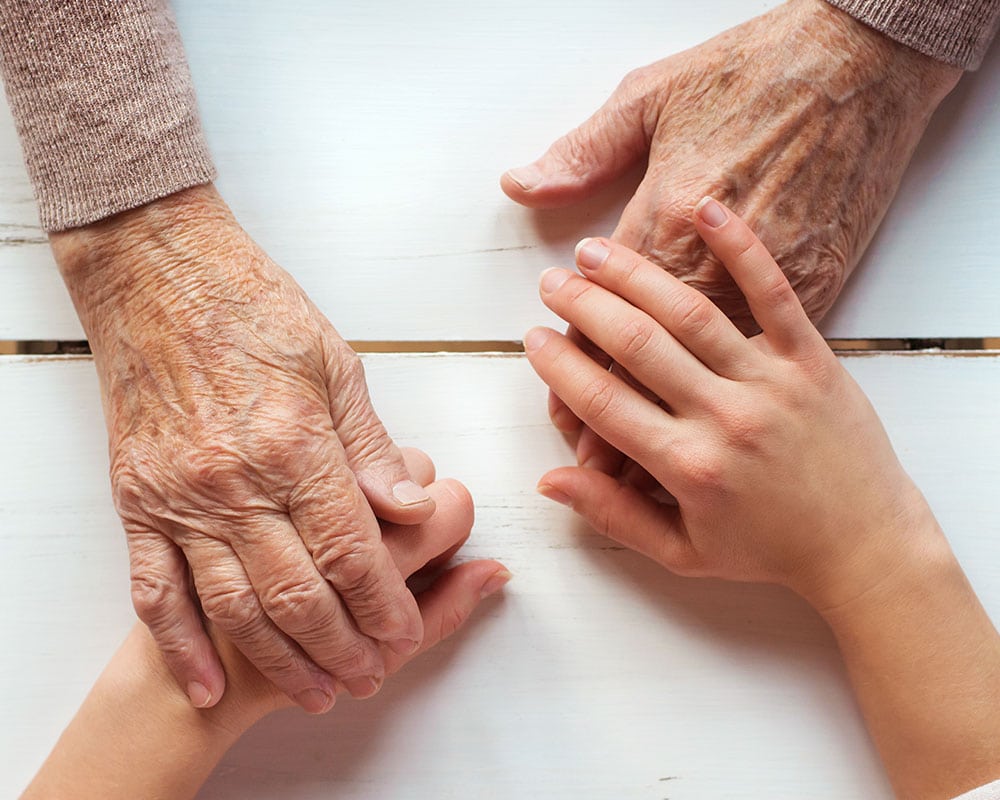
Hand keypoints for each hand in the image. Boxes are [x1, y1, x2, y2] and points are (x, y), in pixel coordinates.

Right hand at [50, 185, 439, 712]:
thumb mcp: (336, 365)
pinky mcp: (137, 501)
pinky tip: (208, 683)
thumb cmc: (252, 309)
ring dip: (278, 660)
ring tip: (316, 693)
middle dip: (341, 646)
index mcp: (293, 443)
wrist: (157, 276)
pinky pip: (155, 589)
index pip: (350, 549)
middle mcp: (233, 481)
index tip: (405, 633)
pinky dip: (182, 645)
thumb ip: (373, 448)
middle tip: (370, 676)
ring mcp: (178, 497)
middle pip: (296, 593)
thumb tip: (415, 510)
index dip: (382, 603)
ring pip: (233, 606)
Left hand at [503, 0, 961, 467]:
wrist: (864, 66)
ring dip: (645, 417)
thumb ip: (585, 149)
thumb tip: (520, 185)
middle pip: (633, 357)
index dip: (571, 357)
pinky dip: (718, 403)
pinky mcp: (815, 308)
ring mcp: (765, 299)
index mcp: (665, 221)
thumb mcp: (653, 93)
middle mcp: (710, 274)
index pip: (601, 313)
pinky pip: (751, 375)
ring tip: (608, 448)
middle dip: (592, 397)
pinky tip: (696, 424)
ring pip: (687, 380)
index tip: (549, 384)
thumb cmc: (754, 73)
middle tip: (566, 428)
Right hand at [523, 198, 944, 609]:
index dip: (561, 365)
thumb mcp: (682, 552)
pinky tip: (705, 208)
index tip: (536, 338)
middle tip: (552, 282)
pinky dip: (741, 248)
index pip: (603, 402)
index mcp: (688, 467)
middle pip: (636, 345)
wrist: (865, 546)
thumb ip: (613, 515)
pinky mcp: (812, 359)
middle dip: (584, 307)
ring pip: (690, 314)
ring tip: (593, 251)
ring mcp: (771, 381)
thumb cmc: (768, 550)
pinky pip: (774, 294)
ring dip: (634, 275)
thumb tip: (549, 481)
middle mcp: (725, 417)